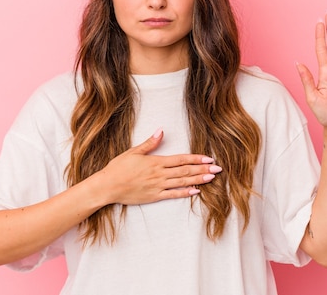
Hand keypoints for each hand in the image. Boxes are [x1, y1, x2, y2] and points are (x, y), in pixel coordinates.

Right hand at [99, 129, 221, 204]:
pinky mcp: (154, 196)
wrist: (108, 186)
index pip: (180, 159)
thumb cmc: (118, 168)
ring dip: (198, 180)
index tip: (209, 158)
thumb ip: (150, 143)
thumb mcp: (133, 152)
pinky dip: (185, 193)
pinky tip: (196, 191)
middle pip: (185, 171)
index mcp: (155, 161)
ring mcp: (158, 186)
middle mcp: (159, 174)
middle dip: (203, 169)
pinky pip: (173, 194)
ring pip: (182, 182)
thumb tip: (161, 130)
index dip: (196, 158)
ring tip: (211, 178)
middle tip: (218, 169)